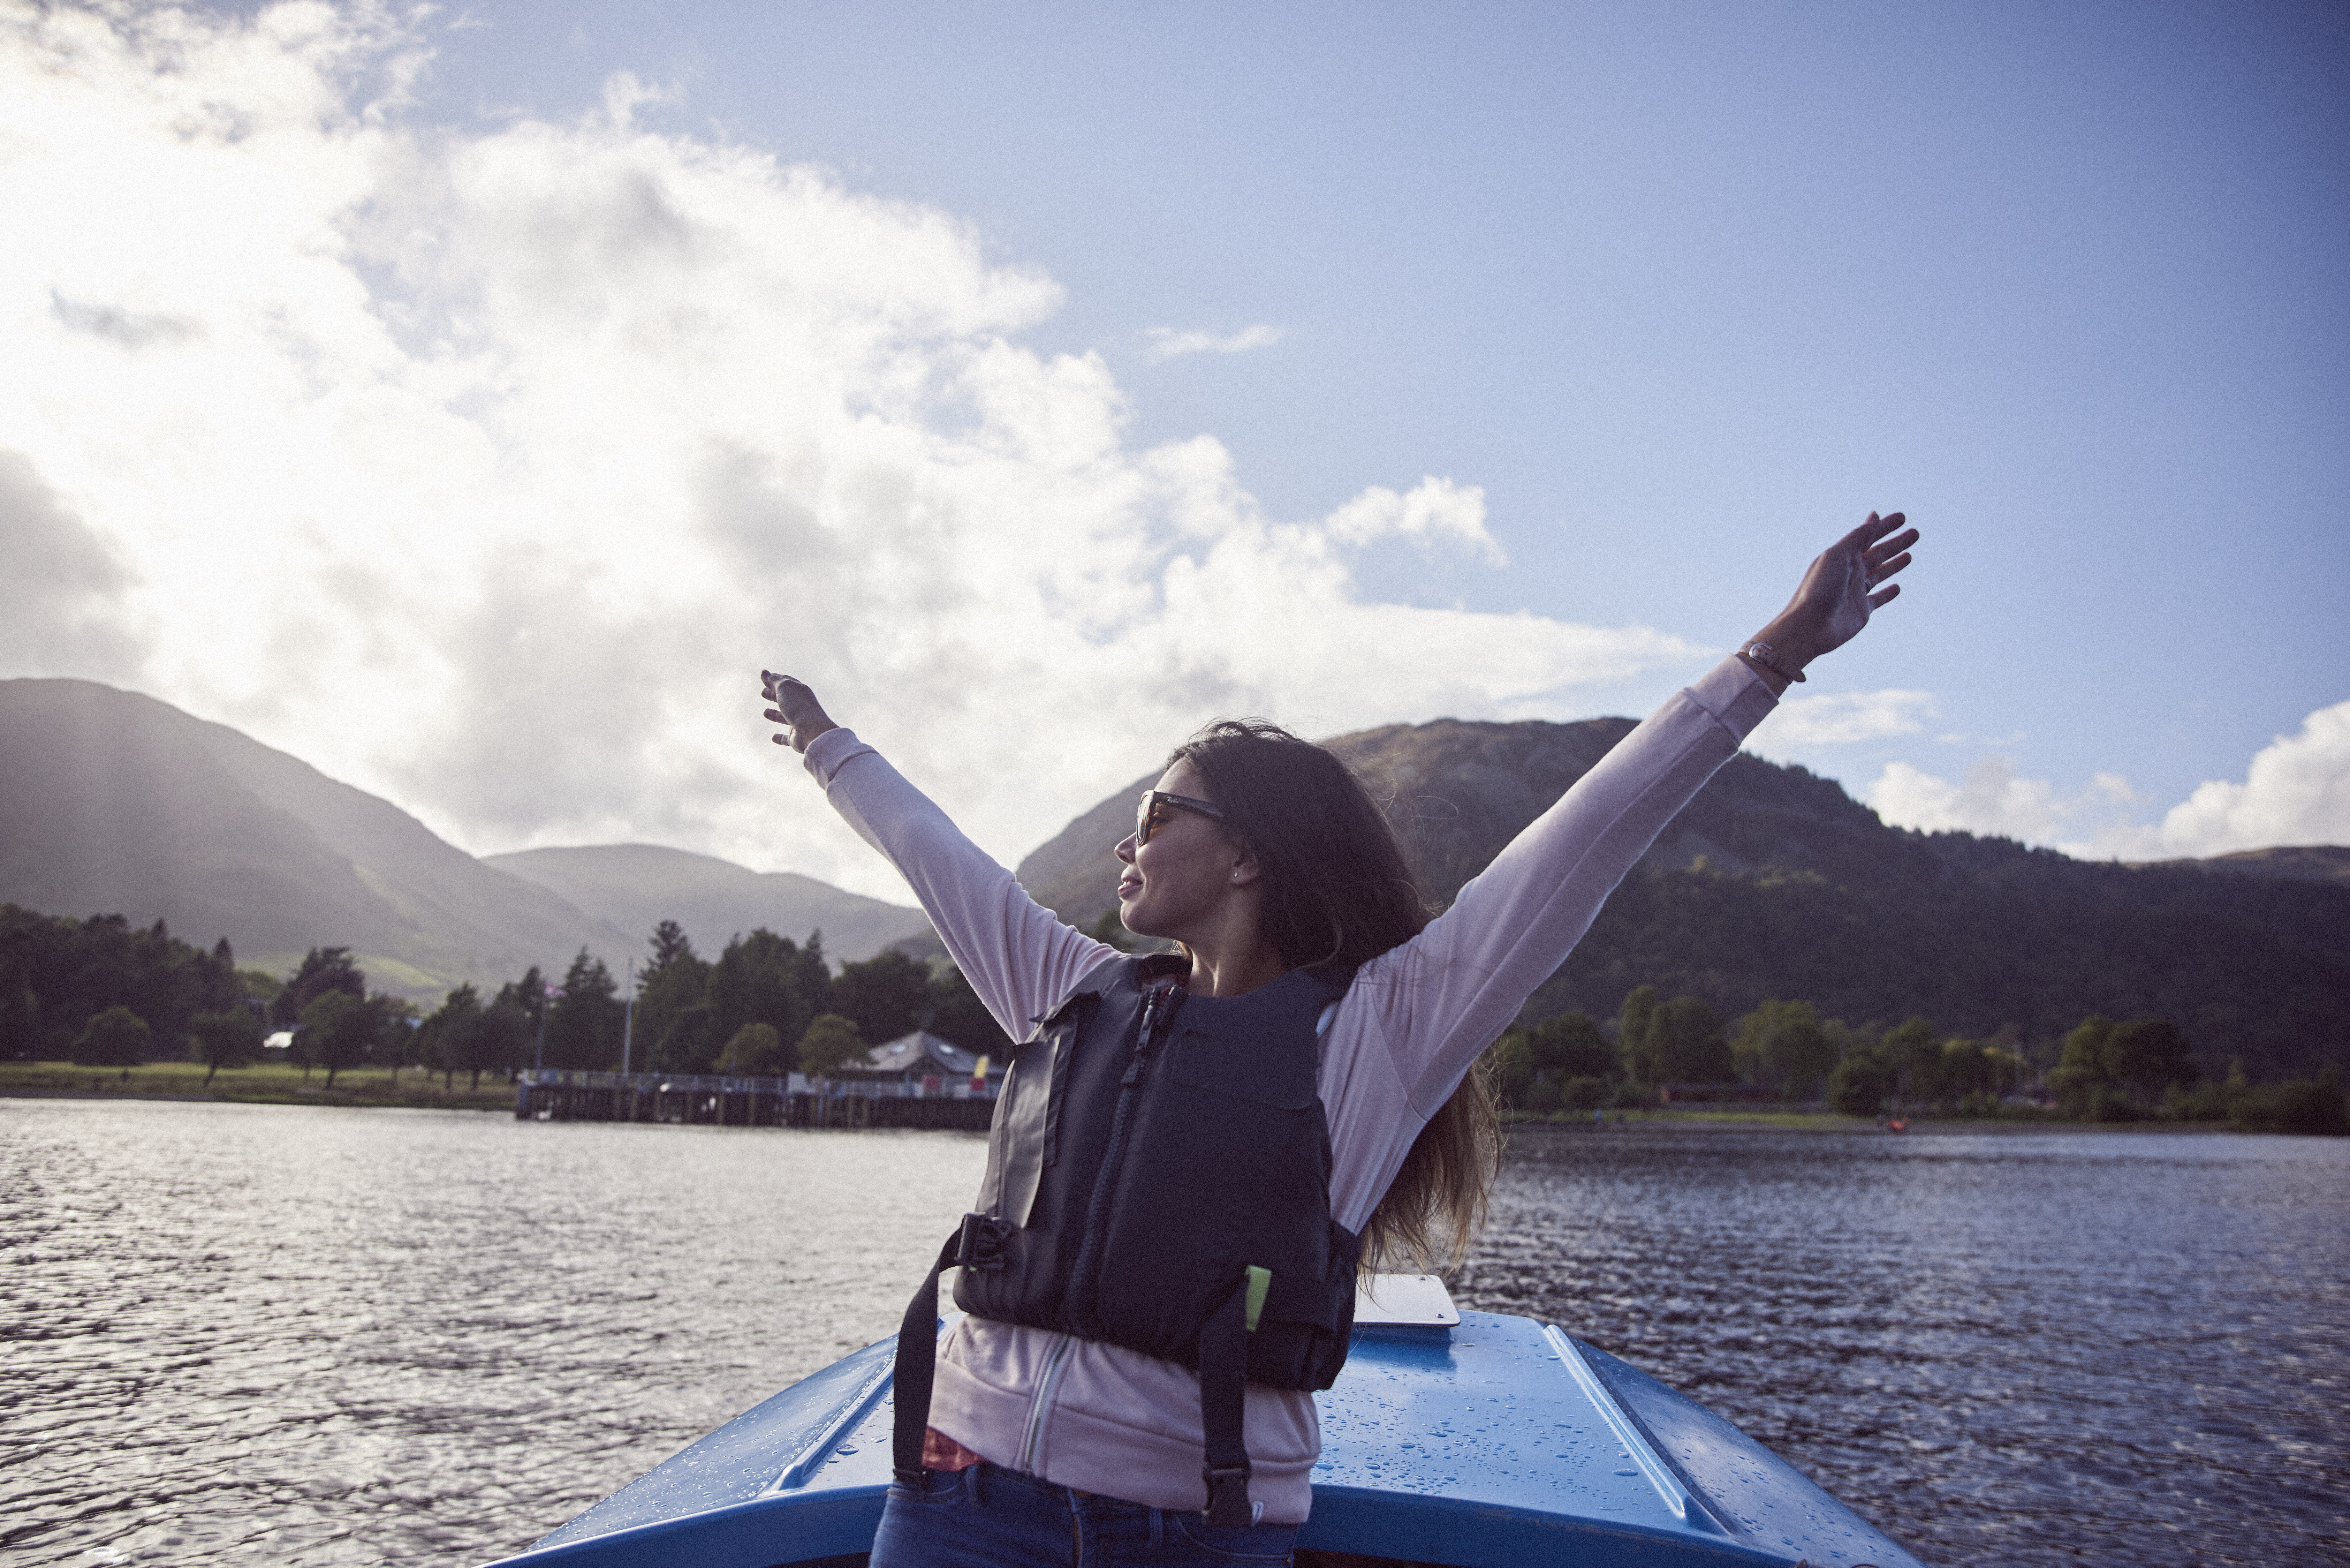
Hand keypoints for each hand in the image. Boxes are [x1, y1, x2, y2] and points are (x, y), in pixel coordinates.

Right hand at [761, 671, 837, 753]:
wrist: (813, 731)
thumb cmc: (799, 707)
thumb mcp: (784, 688)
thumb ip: (774, 680)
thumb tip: (764, 673)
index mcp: (800, 692)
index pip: (787, 683)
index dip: (775, 679)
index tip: (765, 676)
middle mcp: (800, 706)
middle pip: (785, 699)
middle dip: (774, 695)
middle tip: (763, 693)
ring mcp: (799, 723)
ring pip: (785, 718)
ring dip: (775, 715)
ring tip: (765, 712)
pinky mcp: (796, 738)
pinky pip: (787, 738)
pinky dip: (780, 738)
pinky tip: (773, 737)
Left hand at [1748, 511, 1917, 679]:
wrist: (1810, 626)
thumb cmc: (1817, 589)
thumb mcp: (1837, 556)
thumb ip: (1857, 537)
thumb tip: (1874, 516)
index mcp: (1842, 556)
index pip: (1868, 536)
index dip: (1885, 527)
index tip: (1902, 517)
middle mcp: (1850, 572)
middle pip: (1878, 553)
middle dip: (1895, 543)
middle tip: (1915, 533)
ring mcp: (1857, 591)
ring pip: (1880, 573)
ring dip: (1895, 564)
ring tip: (1909, 554)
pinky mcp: (1862, 610)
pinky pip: (1879, 599)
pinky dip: (1888, 593)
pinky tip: (1897, 587)